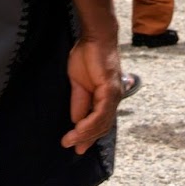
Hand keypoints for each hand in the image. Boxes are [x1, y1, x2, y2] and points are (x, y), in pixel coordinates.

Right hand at [61, 34, 121, 154]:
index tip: (77, 148)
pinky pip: (101, 112)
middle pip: (103, 126)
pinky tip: (78, 129)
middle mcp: (114, 98)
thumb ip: (79, 102)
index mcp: (106, 97)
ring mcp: (114, 94)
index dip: (89, 136)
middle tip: (72, 148)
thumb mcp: (78, 84)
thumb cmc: (87, 55)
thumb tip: (75, 121)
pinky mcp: (110, 89)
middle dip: (87, 139)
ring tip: (70, 140)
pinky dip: (89, 123)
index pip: (100, 122)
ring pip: (102, 122)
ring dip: (85, 134)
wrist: (95, 37)